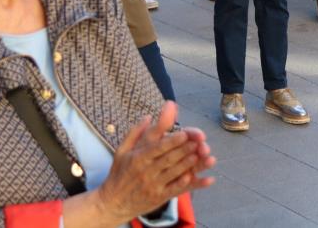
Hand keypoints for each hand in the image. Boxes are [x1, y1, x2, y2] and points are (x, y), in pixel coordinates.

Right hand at [95, 102, 214, 223]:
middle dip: (186, 150)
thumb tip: (148, 115)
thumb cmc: (120, 172)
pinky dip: (190, 184)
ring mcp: (153, 186)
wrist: (113, 202)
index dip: (172, 141)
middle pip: (169, 159)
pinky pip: (177, 190)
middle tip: (200, 142)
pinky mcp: (159, 197)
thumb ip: (136, 132)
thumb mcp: (122, 150)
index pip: (158, 148)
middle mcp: (146, 172)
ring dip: (191, 164)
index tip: (185, 134)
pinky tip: (202, 178)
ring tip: (204, 155)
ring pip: (175, 173)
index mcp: (138, 158)